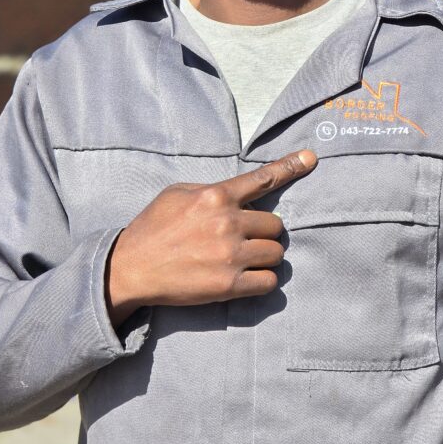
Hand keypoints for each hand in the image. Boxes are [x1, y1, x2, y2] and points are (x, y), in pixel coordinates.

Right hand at [105, 150, 317, 328]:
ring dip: (265, 257)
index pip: (262, 178)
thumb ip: (209, 190)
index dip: (290, 167)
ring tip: (243, 260)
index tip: (311, 158)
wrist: (130, 268)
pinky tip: (246, 279)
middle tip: (246, 240)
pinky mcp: (229, 285)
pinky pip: (269, 282)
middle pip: (276, 225)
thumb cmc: (152, 228)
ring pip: (276, 254)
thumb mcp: (177, 194)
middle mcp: (227, 222)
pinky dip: (262, 281)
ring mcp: (230, 254)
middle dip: (265, 233)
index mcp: (215, 196)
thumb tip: (235, 193)